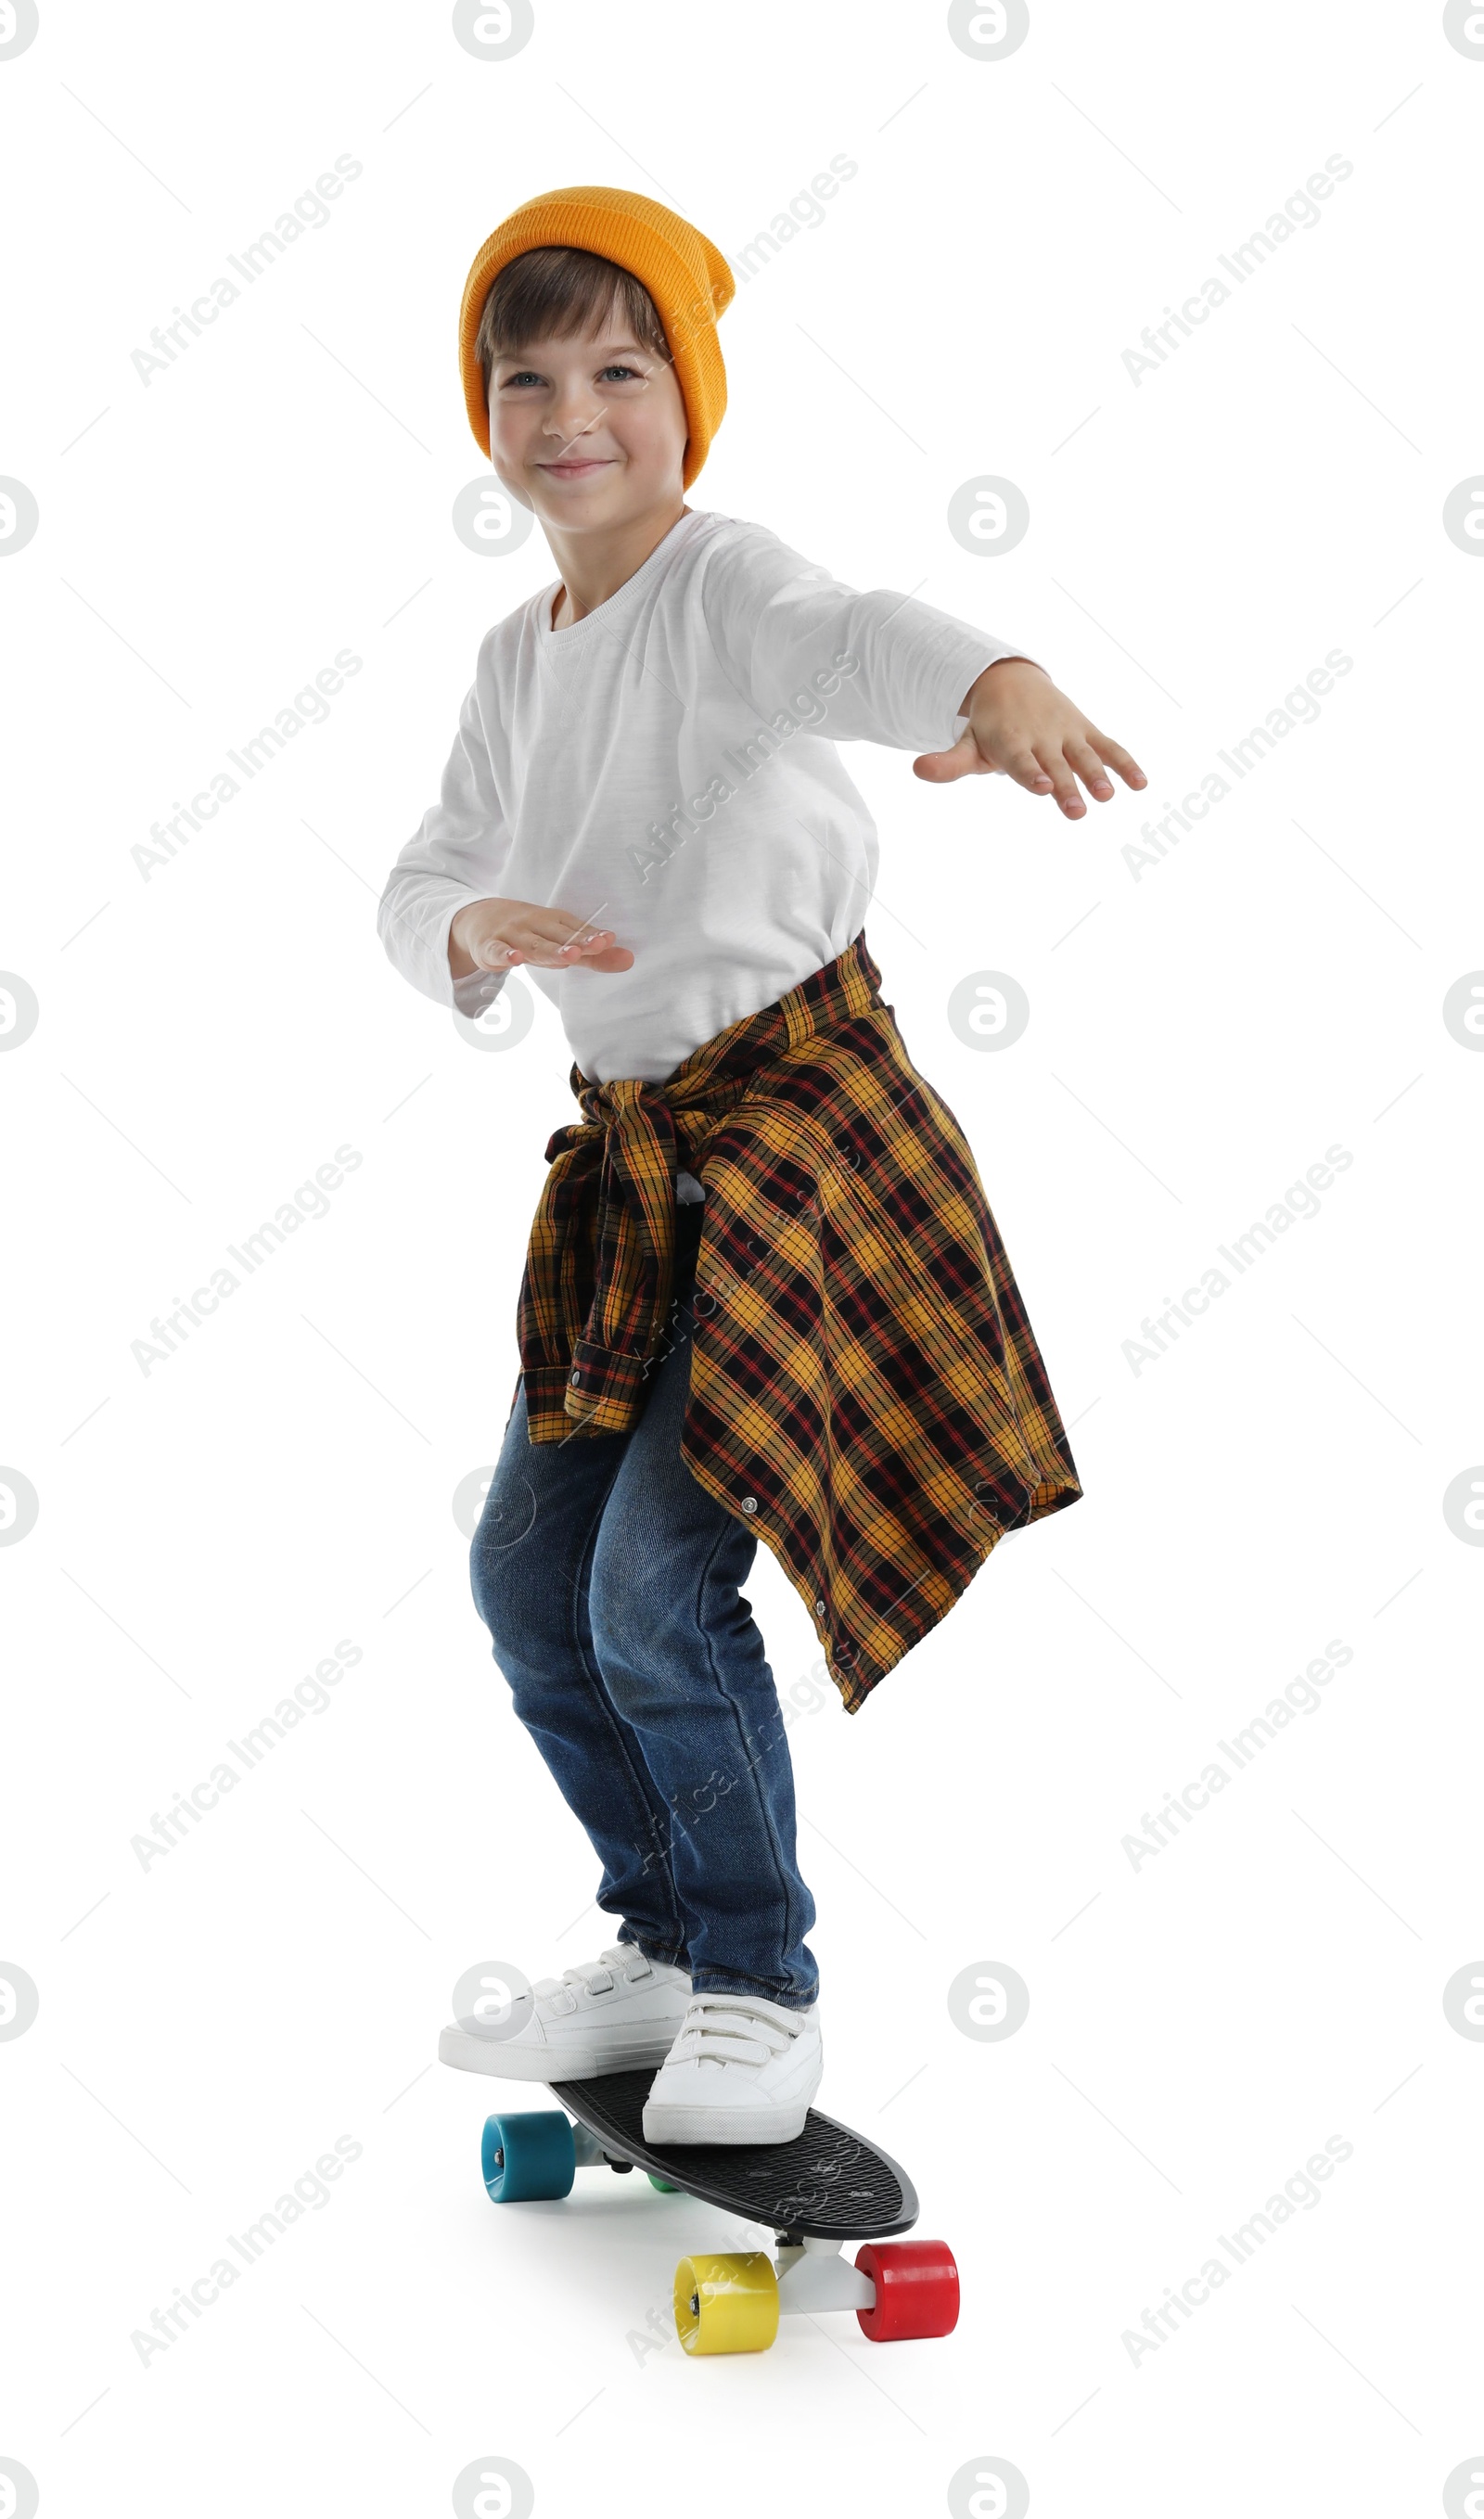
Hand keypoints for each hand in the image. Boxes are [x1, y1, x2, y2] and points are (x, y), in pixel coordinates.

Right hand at [448, 897, 634, 979]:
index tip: (610, 940)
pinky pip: (497, 951)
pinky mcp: (490, 946)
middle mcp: (535, 925)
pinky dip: (505, 954)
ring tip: (570, 957)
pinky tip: (515, 959)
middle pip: (558, 936)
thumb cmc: (530, 933)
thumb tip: (629, 960)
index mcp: (554, 922)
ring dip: (551, 951)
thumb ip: (593, 956)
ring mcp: (512, 935)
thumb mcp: (560, 941)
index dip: (592, 936)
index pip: (576, 930)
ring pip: (533, 945)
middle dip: (577, 942)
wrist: (481, 917)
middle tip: (596, 946)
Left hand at [913, 657, 1146, 817]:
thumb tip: (917, 768)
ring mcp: (1066, 733)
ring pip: (1084, 755)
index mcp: (1011, 740)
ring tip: (1107, 796)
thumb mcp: (968, 744)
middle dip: (1066, 786)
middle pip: (1054, 764)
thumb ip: (948, 762)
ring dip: (1097, 775)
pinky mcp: (1086, 731)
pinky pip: (1109, 747)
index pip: (1021, 760)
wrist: (1011, 680)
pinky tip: (1142, 784)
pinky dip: (1125, 763)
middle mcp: (1041, 736)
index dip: (1031, 773)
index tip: (1042, 788)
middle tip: (1076, 810)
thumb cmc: (988, 728)